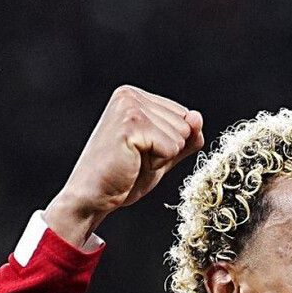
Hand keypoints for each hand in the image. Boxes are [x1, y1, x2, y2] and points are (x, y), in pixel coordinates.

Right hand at [46, 86, 204, 247]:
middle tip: (136, 159)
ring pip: (180, 135)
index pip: (184, 116)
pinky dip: (157, 163)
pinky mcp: (131, 124)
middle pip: (185, 124)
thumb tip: (198, 118)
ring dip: (161, 157)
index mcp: (135, 97)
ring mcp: (129, 107)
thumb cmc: (124, 176)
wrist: (94, 197)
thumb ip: (186, 137)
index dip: (171, 142)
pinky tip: (133, 163)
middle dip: (167, 150)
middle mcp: (130, 95)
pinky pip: (171, 147)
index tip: (143, 151)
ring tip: (133, 161)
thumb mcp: (164, 154)